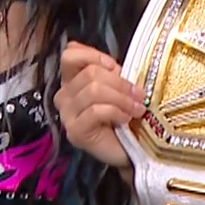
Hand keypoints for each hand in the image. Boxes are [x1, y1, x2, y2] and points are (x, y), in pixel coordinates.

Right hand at [55, 42, 142, 168]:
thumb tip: (115, 65)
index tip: (117, 68)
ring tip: (137, 109)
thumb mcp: (119, 88)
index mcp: (72, 80)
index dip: (95, 56)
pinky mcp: (75, 132)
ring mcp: (67, 115)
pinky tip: (125, 119)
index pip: (70, 54)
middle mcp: (64, 95)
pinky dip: (116, 112)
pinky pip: (96, 111)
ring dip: (122, 99)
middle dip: (120, 83)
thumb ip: (112, 73)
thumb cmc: (124, 117)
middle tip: (140, 95)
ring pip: (94, 91)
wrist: (130, 150)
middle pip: (90, 73)